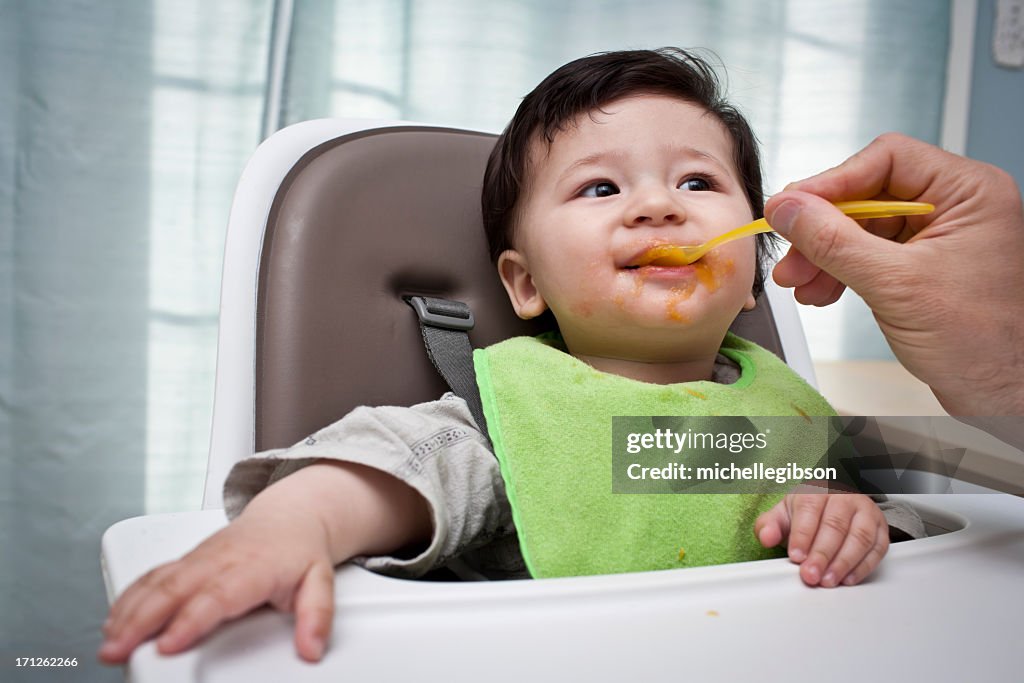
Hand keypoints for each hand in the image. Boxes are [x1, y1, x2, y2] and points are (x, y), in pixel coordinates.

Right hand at [99, 495, 336, 663]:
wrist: (290, 517)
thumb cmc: (299, 551)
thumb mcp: (320, 582)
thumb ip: (317, 616)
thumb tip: (312, 648)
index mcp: (252, 568)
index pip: (216, 596)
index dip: (190, 620)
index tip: (168, 644)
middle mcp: (219, 560)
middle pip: (174, 588)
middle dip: (141, 620)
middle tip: (118, 650)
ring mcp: (199, 558)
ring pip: (157, 581)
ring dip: (128, 611)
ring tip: (109, 642)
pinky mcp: (187, 560)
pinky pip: (153, 576)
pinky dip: (130, 597)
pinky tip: (115, 620)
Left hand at [755, 491, 888, 586]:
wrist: (836, 502)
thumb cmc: (807, 511)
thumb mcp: (784, 513)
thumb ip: (769, 525)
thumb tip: (766, 537)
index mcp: (817, 490)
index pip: (809, 510)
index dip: (802, 535)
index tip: (796, 556)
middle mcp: (844, 497)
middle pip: (835, 526)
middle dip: (822, 554)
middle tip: (810, 575)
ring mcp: (866, 512)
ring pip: (859, 537)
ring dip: (843, 562)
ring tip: (828, 580)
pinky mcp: (881, 529)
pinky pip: (877, 548)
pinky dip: (863, 566)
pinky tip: (847, 579)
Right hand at [764, 133, 1023, 415]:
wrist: (1000, 395)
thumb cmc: (981, 343)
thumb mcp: (894, 284)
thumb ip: (834, 241)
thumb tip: (788, 208)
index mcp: (969, 192)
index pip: (886, 160)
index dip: (833, 183)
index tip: (792, 207)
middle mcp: (956, 206)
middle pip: (867, 195)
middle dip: (822, 230)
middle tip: (791, 256)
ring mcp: (939, 237)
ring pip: (861, 228)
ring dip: (824, 255)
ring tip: (800, 283)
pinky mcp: (922, 266)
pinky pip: (868, 254)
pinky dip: (839, 271)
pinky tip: (821, 291)